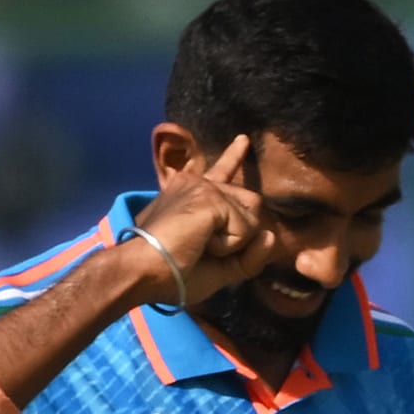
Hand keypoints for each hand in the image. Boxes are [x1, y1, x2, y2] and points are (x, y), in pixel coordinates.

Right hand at [125, 134, 279, 307]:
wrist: (142, 271)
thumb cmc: (171, 274)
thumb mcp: (218, 269)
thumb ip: (248, 256)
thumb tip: (270, 237)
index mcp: (190, 193)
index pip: (221, 172)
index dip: (234, 156)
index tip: (244, 139)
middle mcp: (197, 184)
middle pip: (250, 204)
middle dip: (240, 235)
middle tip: (202, 249)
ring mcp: (204, 187)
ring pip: (250, 218)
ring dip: (233, 244)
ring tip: (198, 246)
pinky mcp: (211, 197)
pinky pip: (245, 228)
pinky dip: (228, 246)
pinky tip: (200, 244)